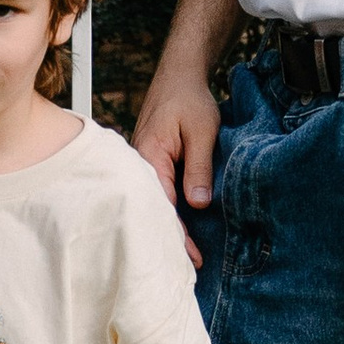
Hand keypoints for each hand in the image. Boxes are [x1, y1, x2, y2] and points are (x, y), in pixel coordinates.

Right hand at [132, 66, 221, 256]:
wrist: (178, 76)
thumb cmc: (189, 99)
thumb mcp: (203, 131)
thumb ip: (199, 166)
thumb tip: (198, 203)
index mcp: (149, 156)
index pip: (163, 205)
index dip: (178, 234)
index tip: (193, 257)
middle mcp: (140, 163)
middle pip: (154, 209)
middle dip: (171, 239)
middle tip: (191, 267)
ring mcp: (143, 164)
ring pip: (155, 203)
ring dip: (170, 227)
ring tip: (186, 256)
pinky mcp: (151, 164)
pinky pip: (158, 192)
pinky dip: (169, 211)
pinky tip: (179, 226)